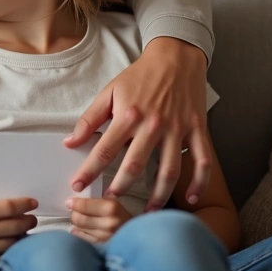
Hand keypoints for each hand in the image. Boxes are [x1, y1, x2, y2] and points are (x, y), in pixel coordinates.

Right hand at [0, 197, 36, 265]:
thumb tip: (21, 210)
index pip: (9, 207)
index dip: (25, 204)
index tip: (33, 203)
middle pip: (15, 226)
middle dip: (28, 221)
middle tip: (32, 219)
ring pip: (12, 243)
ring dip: (22, 237)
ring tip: (23, 232)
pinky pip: (3, 256)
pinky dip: (11, 250)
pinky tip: (12, 244)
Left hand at [65, 36, 211, 208]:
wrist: (176, 57)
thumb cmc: (139, 76)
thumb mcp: (109, 92)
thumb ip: (89, 119)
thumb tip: (69, 142)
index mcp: (128, 115)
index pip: (104, 150)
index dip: (89, 171)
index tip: (77, 186)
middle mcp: (153, 125)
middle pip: (134, 166)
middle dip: (120, 188)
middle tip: (109, 204)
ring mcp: (177, 129)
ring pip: (168, 171)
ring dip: (157, 195)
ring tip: (147, 213)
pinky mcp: (197, 129)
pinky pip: (201, 161)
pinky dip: (198, 183)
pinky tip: (189, 198)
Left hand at [67, 197, 132, 242]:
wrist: (140, 238)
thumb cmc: (124, 219)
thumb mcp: (114, 204)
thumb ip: (97, 202)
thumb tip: (74, 202)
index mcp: (111, 208)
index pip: (83, 205)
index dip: (74, 204)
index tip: (70, 202)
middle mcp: (108, 223)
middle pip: (78, 218)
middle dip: (74, 214)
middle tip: (75, 212)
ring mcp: (105, 238)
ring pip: (79, 229)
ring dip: (77, 224)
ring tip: (82, 221)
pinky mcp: (102, 248)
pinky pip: (84, 239)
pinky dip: (80, 234)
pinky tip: (82, 230)